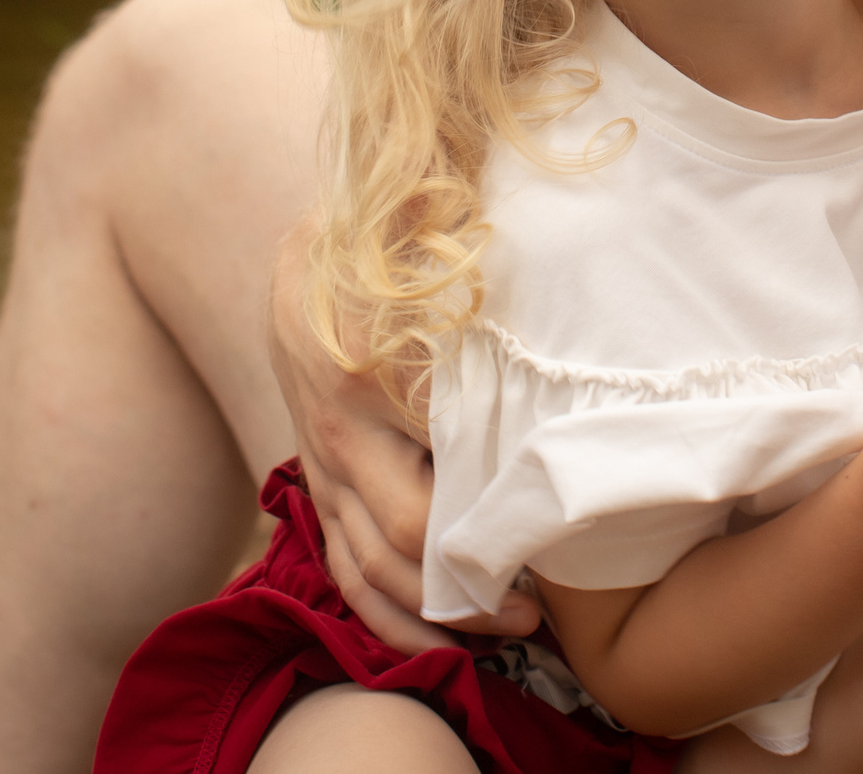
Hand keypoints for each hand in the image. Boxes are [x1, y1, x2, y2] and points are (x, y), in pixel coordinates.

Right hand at [267, 227, 540, 645]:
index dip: (500, 502)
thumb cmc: (383, 247)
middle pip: (408, 534)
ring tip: (514, 630)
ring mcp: (328, 471)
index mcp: (372, 376)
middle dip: (475, 580)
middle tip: (545, 604)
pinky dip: (386, 621)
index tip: (558, 525)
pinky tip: (436, 648)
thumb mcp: (417, 231)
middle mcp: (343, 435)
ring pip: (370, 571)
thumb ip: (457, 235)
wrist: (303, 264)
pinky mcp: (324, 491)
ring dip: (438, 613)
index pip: (442, 457)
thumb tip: (512, 213)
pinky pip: (343, 575)